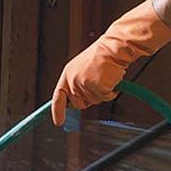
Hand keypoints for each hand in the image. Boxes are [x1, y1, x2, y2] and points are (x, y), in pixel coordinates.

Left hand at [51, 0, 170, 125]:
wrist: (113, 48)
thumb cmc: (101, 58)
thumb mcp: (82, 69)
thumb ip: (76, 84)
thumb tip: (74, 102)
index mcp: (67, 74)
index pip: (58, 97)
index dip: (57, 111)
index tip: (58, 122)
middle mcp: (73, 80)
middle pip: (78, 104)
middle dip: (89, 99)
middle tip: (97, 84)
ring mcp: (84, 84)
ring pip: (94, 101)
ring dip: (102, 93)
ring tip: (104, 77)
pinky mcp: (97, 86)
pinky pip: (105, 97)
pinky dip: (110, 92)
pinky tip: (110, 79)